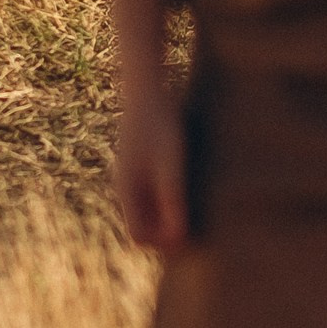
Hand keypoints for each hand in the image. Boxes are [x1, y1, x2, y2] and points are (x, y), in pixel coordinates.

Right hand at [113, 78, 187, 253]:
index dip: (162, 244)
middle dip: (166, 232)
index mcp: (127, 189)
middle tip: (201, 228)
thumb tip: (178, 238)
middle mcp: (125, 185)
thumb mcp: (171, 161)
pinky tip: (194, 187)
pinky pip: (153, 193)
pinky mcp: (143, 161)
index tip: (190, 237)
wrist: (148, 84)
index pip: (138, 236)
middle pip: (143, 225)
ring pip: (148, 209)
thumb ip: (173, 198)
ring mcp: (133, 173)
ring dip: (169, 215)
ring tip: (200, 209)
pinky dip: (170, 198)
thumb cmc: (161, 122)